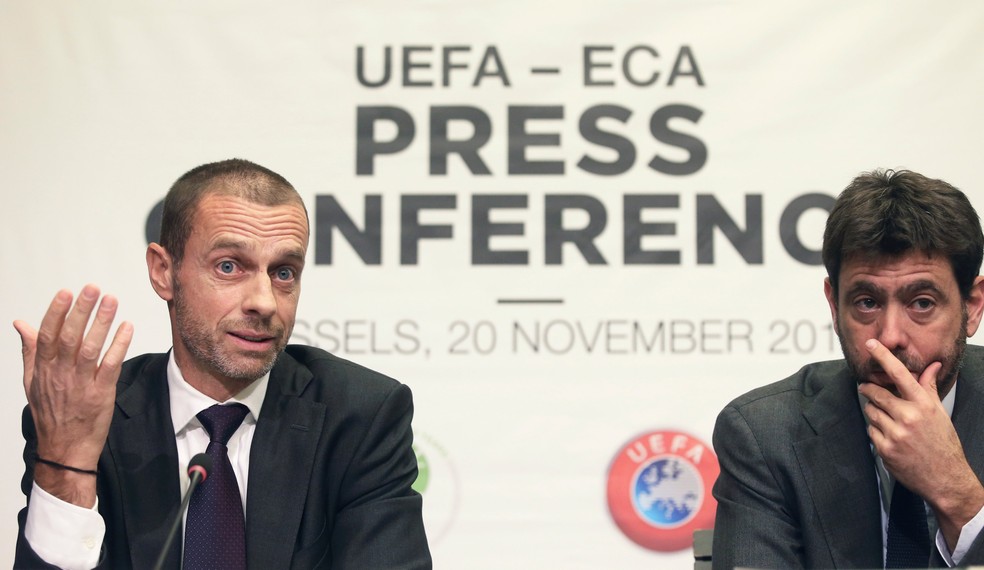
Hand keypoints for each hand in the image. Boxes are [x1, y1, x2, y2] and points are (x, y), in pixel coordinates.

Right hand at [14, 285, 132, 505]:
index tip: (66, 292)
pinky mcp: (101, 394)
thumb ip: (30, 350)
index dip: (56, 312)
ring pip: (90, 349)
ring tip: (111, 301)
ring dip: (101, 323)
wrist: (65, 449)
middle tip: (93, 289)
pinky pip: (110, 366)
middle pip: (69, 337)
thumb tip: (21, 324)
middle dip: (81, 311)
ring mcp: (81, 384)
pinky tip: (127, 328)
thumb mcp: (32, 382)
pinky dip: (119, 346)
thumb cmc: (50, 413)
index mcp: (43, 369)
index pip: (48, 335)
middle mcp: (60, 374)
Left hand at [859, 338, 983, 549]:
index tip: (871, 344)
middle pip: (876, 393)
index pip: (900, 374)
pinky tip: (890, 437)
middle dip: (869, 390)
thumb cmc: (943, 443)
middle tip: (867, 388)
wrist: (946, 478)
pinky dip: (876, 431)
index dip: (883, 357)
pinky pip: (870, 430)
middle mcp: (909, 417)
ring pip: (871, 412)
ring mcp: (895, 434)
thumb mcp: (939, 413)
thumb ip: (928, 388)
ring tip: (889, 420)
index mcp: (924, 405)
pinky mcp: (885, 449)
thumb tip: (932, 366)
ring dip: (874, 413)